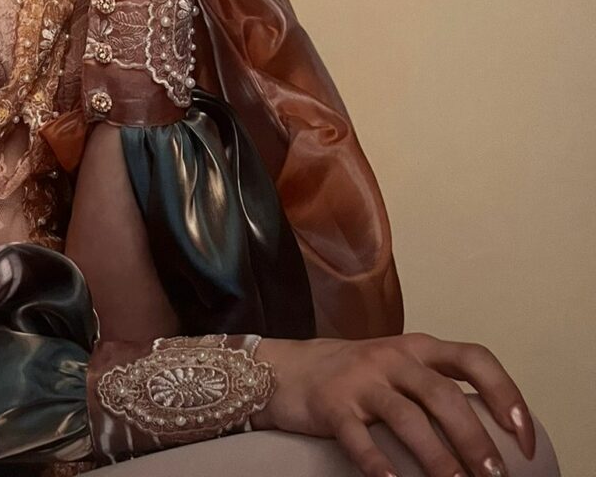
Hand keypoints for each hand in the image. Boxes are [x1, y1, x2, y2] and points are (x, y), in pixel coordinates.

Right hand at [252, 333, 536, 476]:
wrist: (286, 368)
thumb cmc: (356, 376)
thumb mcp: (399, 369)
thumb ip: (435, 389)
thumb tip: (492, 439)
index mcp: (418, 348)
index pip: (473, 358)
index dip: (505, 394)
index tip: (525, 438)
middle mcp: (393, 358)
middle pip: (443, 394)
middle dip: (475, 439)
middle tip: (495, 476)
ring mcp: (361, 380)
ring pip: (407, 418)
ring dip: (437, 458)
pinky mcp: (331, 405)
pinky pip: (358, 438)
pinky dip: (378, 465)